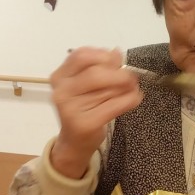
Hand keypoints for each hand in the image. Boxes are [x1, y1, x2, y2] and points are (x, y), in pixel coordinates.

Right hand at [49, 47, 142, 178]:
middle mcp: (61, 91)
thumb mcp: (88, 85)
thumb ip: (101, 67)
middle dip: (118, 73)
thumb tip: (117, 52)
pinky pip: (114, 106)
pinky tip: (134, 99)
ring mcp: (70, 109)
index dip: (103, 55)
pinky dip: (129, 100)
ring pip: (107, 89)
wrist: (74, 142)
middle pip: (95, 72)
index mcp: (59, 76)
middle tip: (131, 77)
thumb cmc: (83, 109)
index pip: (81, 56)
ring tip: (132, 89)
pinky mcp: (85, 123)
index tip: (116, 62)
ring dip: (127, 87)